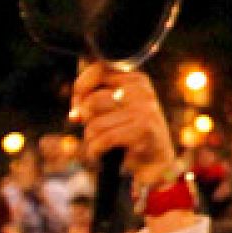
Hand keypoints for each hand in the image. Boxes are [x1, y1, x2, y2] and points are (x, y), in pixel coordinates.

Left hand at [72, 65, 174, 179]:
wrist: (156, 162)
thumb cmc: (132, 134)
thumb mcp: (115, 111)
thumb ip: (94, 104)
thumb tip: (74, 114)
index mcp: (137, 81)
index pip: (100, 70)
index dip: (81, 87)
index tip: (77, 104)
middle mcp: (143, 92)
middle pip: (93, 100)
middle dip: (85, 118)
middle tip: (91, 130)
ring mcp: (145, 111)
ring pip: (95, 123)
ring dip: (90, 139)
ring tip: (97, 144)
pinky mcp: (143, 131)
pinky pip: (104, 139)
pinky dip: (95, 150)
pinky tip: (98, 153)